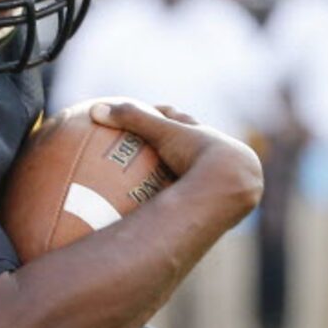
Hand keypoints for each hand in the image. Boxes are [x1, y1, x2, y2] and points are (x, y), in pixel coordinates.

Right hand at [93, 99, 263, 214]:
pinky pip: (198, 204)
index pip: (179, 120)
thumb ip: (132, 120)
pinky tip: (167, 217)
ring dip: (182, 178)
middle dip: (175, 146)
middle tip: (150, 150)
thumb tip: (95, 109)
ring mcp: (220, 181)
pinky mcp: (222, 205)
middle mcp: (215, 156)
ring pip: (198, 176)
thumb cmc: (199, 154)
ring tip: (156, 187)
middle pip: (191, 146)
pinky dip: (184, 206)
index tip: (144, 113)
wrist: (232, 185)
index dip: (161, 114)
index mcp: (205, 137)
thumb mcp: (164, 133)